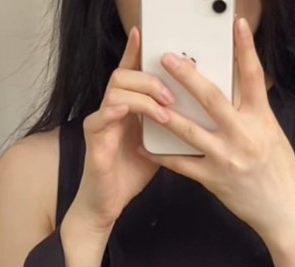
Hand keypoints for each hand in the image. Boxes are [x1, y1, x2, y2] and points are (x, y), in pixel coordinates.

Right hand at [66, 28, 169, 235]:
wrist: (107, 205)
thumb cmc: (131, 174)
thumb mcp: (159, 140)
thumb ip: (170, 119)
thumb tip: (200, 104)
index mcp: (128, 110)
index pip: (131, 73)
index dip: (135, 51)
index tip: (144, 33)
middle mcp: (112, 112)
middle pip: (123, 75)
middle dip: (150, 78)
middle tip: (172, 95)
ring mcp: (101, 125)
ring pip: (116, 91)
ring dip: (144, 96)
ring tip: (164, 112)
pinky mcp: (94, 142)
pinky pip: (102, 117)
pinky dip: (121, 112)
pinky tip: (137, 116)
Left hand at [151, 17, 294, 242]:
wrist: (285, 209)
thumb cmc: (279, 170)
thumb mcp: (271, 134)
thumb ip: (253, 113)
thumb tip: (240, 89)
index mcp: (262, 118)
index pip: (254, 76)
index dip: (246, 48)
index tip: (237, 25)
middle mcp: (244, 134)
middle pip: (213, 98)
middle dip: (188, 77)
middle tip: (168, 59)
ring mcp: (227, 157)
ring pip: (191, 131)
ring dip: (166, 115)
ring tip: (147, 102)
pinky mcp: (213, 179)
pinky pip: (181, 165)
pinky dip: (162, 156)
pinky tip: (144, 148)